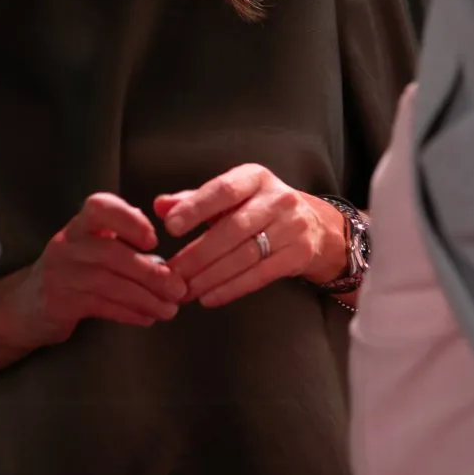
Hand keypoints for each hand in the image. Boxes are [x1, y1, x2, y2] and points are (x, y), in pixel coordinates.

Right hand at [0, 193, 185, 369]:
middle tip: (178, 288)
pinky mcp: (59, 302)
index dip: (129, 219)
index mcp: (78, 227)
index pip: (99, 207)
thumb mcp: (87, 250)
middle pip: (110, 251)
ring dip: (145, 297)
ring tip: (169, 309)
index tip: (153, 240)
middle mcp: (66, 245)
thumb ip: (118, 243)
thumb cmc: (68, 275)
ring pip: (108, 282)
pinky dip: (129, 313)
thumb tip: (159, 254)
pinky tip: (147, 318)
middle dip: (149, 271)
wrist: (23, 308)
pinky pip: (101, 306)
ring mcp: (60, 274)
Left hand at [157, 165, 346, 308]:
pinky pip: (261, 275)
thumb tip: (159, 206)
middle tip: (171, 273)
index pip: (224, 190)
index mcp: (255, 177)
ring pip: (245, 255)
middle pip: (233, 229)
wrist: (314, 226)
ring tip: (185, 290)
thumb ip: (194, 200)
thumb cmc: (259, 208)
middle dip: (199, 254)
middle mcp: (277, 199)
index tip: (170, 226)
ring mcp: (292, 227)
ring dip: (211, 276)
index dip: (196, 207)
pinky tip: (208, 297)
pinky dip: (231, 288)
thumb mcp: (231, 197)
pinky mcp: (298, 254)